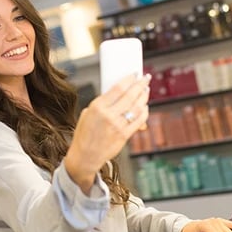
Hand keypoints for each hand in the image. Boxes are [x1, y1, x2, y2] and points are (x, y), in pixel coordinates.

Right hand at [65, 73, 150, 191]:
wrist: (85, 156)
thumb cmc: (85, 134)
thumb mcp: (88, 114)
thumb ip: (103, 104)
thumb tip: (119, 95)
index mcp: (97, 107)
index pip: (118, 88)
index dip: (129, 79)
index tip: (134, 74)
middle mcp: (108, 115)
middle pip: (130, 95)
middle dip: (140, 84)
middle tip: (146, 78)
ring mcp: (118, 126)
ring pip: (137, 107)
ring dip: (144, 96)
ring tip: (146, 90)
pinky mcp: (124, 135)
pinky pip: (139, 121)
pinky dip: (144, 112)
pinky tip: (145, 107)